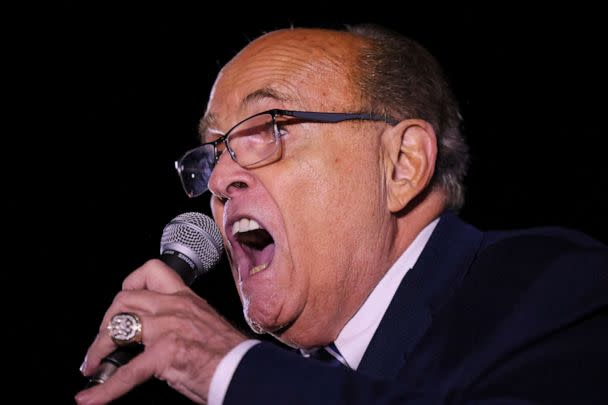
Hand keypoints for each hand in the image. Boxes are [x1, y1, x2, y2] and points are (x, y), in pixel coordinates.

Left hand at [75, 259, 246, 403]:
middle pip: (124, 299)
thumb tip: (152, 337)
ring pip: (118, 327)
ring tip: (92, 366)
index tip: (123, 302)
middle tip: (103, 342)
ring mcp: (168, 329)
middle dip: (106, 321)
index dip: (130, 284)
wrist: (246, 370)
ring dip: (98, 348)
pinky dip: (104, 389)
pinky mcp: (164, 355)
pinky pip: (126, 373)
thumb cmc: (229, 353)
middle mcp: (175, 307)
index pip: (152, 271)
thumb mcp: (202, 323)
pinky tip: (90, 398)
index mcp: (186, 298)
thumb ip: (178, 321)